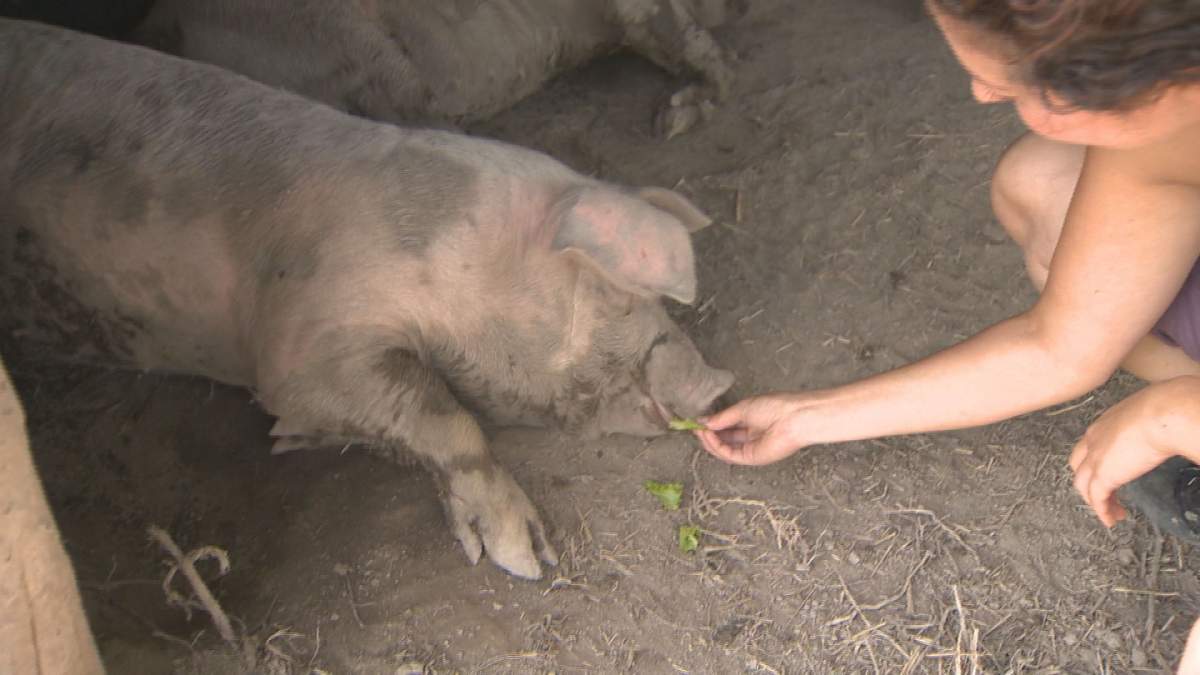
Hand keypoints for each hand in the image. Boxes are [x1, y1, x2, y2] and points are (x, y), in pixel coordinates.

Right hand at [695, 393, 810, 464]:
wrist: (794, 418)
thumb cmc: (774, 407)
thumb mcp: (742, 409)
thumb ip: (722, 418)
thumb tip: (703, 421)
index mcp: (750, 422)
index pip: (726, 427)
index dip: (711, 425)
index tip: (697, 421)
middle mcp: (749, 437)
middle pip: (723, 439)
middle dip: (707, 434)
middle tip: (694, 427)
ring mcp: (750, 449)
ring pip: (724, 449)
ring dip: (709, 441)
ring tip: (699, 430)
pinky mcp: (751, 458)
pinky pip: (729, 454)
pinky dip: (716, 446)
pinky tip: (708, 435)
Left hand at [1068, 380, 1187, 526]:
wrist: (1164, 414)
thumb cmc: (1167, 408)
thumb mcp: (1153, 414)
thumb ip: (1152, 425)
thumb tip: (1171, 431)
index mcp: (1105, 423)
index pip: (1090, 444)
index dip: (1095, 459)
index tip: (1110, 471)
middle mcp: (1094, 439)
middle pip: (1079, 465)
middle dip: (1089, 481)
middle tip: (1107, 494)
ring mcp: (1096, 457)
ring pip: (1083, 484)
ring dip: (1096, 501)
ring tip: (1114, 513)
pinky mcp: (1104, 475)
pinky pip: (1097, 498)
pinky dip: (1102, 511)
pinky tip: (1112, 520)